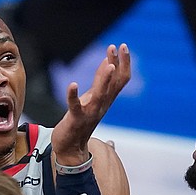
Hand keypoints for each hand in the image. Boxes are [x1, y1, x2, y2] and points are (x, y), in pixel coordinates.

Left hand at [51, 44, 130, 162]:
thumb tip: (108, 62)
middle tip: (119, 46)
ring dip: (105, 79)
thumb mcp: (92, 98)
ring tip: (109, 64)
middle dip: (118, 64)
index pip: (120, 79)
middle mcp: (102, 105)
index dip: (124, 63)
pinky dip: (73, 95)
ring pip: (101, 94)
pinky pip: (75, 106)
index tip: (122, 46)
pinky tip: (72, 84)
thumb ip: (100, 81)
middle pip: (115, 84)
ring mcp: (90, 113)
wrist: (71, 148)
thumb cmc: (81, 121)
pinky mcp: (75, 119)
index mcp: (106, 99)